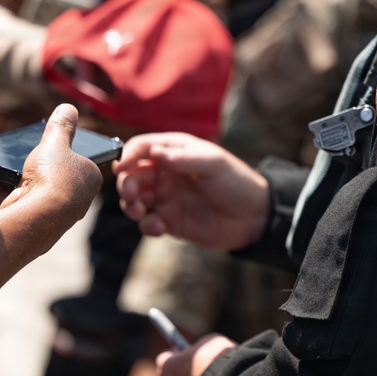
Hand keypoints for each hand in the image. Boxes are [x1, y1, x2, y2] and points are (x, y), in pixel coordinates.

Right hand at [0, 104, 101, 239]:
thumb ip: (61, 126)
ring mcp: (48, 210)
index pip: (78, 160)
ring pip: (25, 185)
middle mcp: (73, 198)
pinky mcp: (25, 218)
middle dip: (32, 162)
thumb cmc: (54, 178)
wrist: (36, 215)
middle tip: (20, 148)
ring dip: (8, 172)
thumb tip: (69, 108)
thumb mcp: (56, 143)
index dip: (63, 149)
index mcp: (89, 180)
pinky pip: (7, 196)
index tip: (49, 141)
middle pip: (50, 173)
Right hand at [114, 133, 269, 249]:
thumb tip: (153, 151)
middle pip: (132, 175)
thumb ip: (183, 158)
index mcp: (175, 151)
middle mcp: (166, 173)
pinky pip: (148, 222)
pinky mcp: (170, 221)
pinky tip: (158, 227)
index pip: (141, 148)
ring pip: (135, 200)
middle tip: (132, 195)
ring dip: (131, 205)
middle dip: (127, 185)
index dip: (128, 156)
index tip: (121, 167)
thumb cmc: (237, 182)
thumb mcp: (213, 164)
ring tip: (140, 212)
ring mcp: (167, 197)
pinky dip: (146, 225)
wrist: (255, 217)